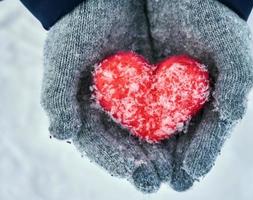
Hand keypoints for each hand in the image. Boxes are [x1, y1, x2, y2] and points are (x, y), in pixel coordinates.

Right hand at [41, 0, 171, 192]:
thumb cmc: (82, 24)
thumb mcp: (64, 56)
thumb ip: (57, 95)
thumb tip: (61, 132)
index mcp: (83, 110)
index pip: (99, 146)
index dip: (120, 163)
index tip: (141, 176)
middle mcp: (106, 110)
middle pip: (125, 146)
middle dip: (145, 164)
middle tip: (164, 179)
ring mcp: (128, 100)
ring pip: (145, 134)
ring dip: (161, 153)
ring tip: (178, 171)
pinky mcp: (147, 87)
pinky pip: (161, 112)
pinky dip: (171, 128)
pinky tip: (185, 140)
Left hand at [145, 0, 252, 190]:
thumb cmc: (211, 17)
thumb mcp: (231, 47)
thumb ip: (237, 81)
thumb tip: (232, 114)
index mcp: (213, 100)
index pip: (208, 136)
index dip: (201, 156)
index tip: (188, 176)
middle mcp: (188, 103)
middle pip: (180, 140)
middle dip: (168, 164)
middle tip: (156, 182)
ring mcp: (164, 94)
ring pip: (156, 131)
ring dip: (148, 154)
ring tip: (140, 175)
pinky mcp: (141, 84)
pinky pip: (134, 110)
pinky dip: (130, 128)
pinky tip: (124, 143)